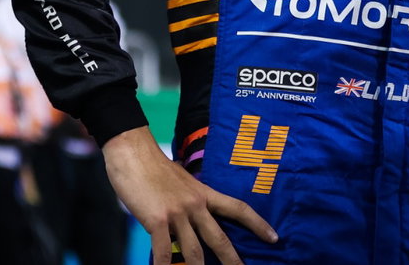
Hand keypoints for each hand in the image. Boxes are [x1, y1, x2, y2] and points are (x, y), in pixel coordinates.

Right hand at [102, 126, 277, 264]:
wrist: (134, 154)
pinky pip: (163, 251)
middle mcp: (196, 204)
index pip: (238, 209)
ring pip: (194, 250)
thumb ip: (192, 199)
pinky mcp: (157, 220)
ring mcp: (177, 213)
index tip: (274, 237)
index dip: (258, 224)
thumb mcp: (183, 182)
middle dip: (232, 259)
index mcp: (204, 194)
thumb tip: (195, 216)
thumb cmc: (155, 168)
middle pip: (219, 237)